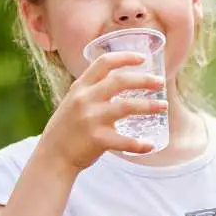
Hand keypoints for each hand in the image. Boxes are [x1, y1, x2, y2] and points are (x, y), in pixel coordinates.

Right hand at [40, 52, 167, 170]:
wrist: (51, 157)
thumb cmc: (68, 127)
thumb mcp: (74, 101)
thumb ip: (93, 90)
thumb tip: (122, 78)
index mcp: (80, 87)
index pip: (104, 63)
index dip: (125, 57)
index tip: (142, 58)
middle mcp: (84, 99)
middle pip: (120, 81)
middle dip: (144, 80)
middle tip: (160, 82)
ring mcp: (90, 119)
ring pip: (127, 106)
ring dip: (150, 106)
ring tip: (164, 106)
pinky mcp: (96, 139)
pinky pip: (124, 140)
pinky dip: (140, 143)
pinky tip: (151, 144)